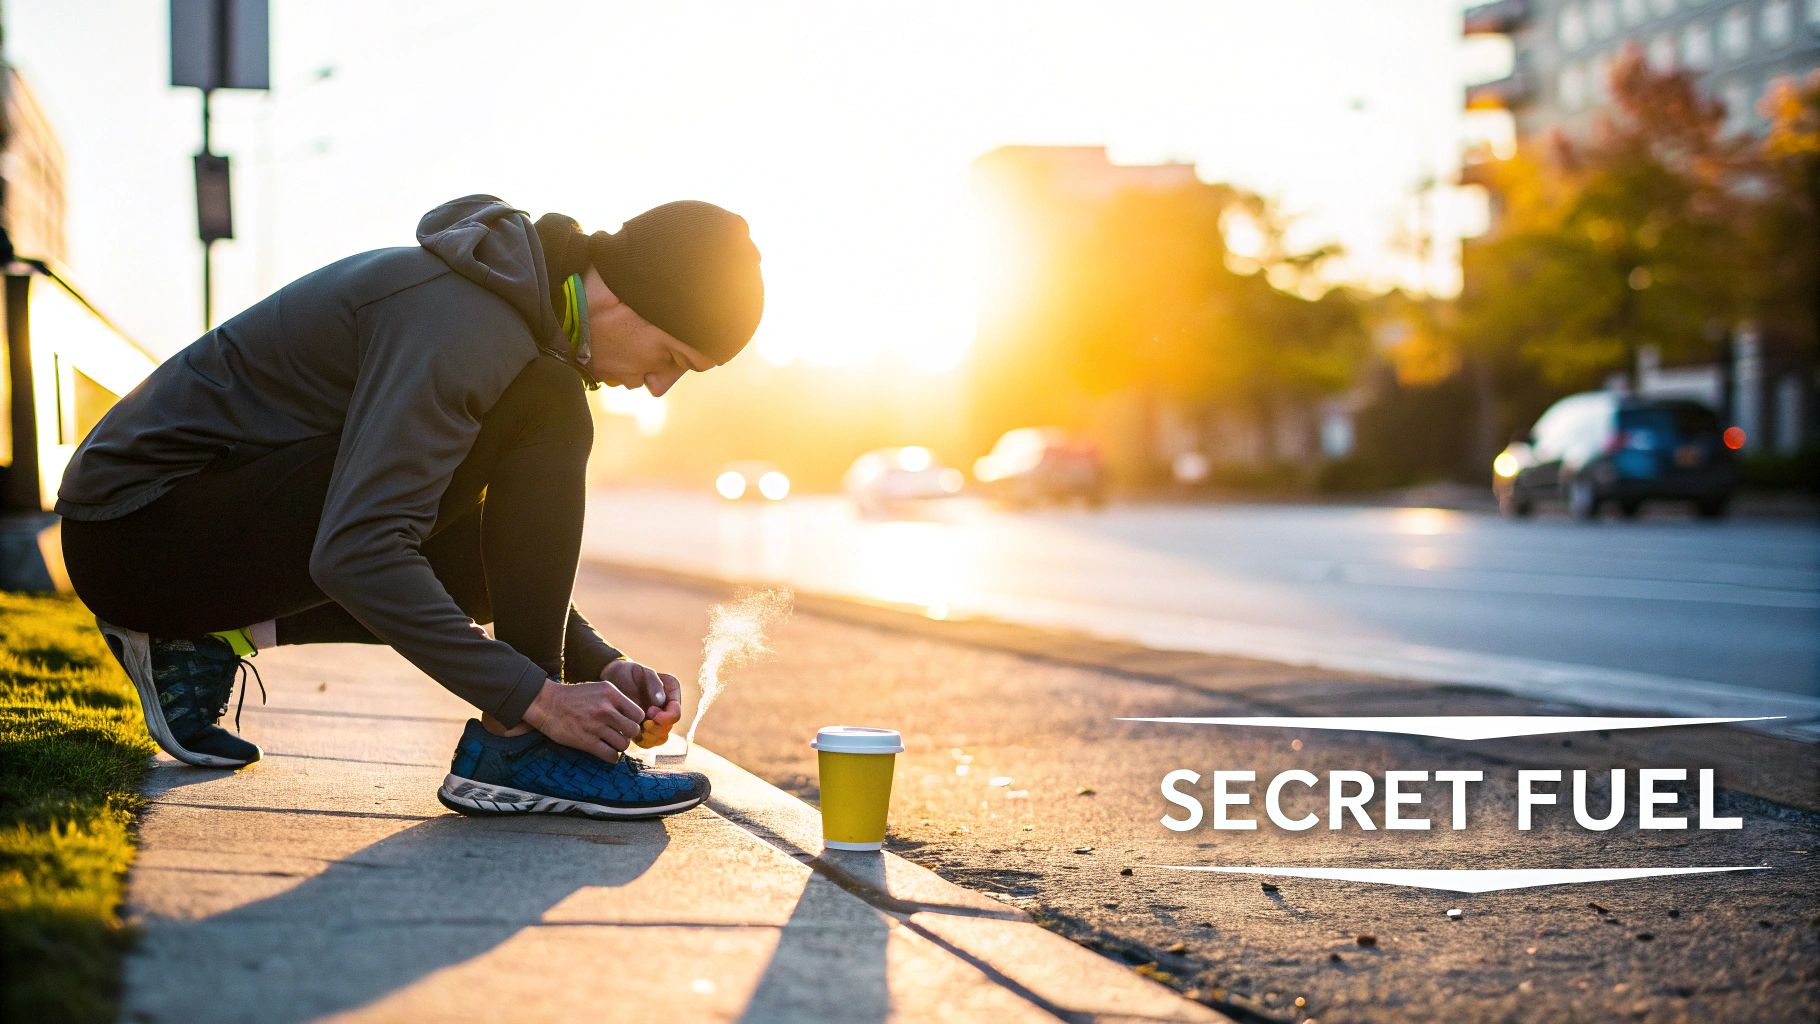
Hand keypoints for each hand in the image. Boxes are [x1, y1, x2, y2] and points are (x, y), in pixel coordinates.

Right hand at [519, 677, 644, 762]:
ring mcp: (596, 726)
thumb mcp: (599, 689)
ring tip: (611, 743)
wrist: (546, 704)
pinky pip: (610, 755)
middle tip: (620, 734)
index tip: (627, 723)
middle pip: (633, 730)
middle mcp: (606, 709)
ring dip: (619, 746)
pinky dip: (611, 757)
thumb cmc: (573, 697)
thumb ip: (617, 700)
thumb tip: (635, 717)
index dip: (635, 721)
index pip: (638, 714)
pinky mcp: (586, 741)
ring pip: (623, 745)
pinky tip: (606, 752)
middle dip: (628, 735)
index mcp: (610, 693)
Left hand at [601, 659, 682, 747]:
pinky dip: (642, 741)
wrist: (613, 679)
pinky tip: (632, 733)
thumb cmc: (628, 672)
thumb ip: (653, 683)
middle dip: (656, 728)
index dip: (665, 717)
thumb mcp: (641, 671)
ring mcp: (656, 719)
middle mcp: (667, 707)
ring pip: (660, 737)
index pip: (675, 712)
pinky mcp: (645, 728)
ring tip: (637, 728)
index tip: (650, 711)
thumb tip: (661, 700)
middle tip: (643, 722)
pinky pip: (649, 742)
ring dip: (650, 737)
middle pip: (668, 727)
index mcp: (671, 692)